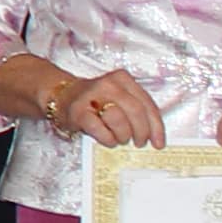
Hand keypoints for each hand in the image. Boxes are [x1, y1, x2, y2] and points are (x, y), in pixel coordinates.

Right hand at [43, 65, 166, 148]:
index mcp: (123, 79)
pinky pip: (100, 130)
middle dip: (141, 132)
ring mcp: (92, 96)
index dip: (156, 126)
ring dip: (123, 135)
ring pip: (119, 119)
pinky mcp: (78, 111)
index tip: (158, 143)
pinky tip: (108, 140)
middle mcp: (109, 84)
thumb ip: (137, 110)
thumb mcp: (119, 98)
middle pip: (135, 111)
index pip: (147, 104)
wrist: (62, 96)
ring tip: (120, 139)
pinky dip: (107, 139)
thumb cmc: (96, 102)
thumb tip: (154, 136)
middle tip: (139, 143)